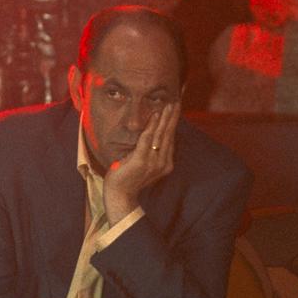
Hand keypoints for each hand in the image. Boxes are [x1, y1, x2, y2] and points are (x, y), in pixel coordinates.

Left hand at [102, 101, 179, 224]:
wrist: (120, 195)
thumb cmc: (128, 178)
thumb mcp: (142, 163)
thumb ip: (149, 152)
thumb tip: (150, 135)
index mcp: (164, 163)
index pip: (170, 139)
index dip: (173, 123)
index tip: (175, 109)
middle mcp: (162, 162)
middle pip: (169, 135)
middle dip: (173, 117)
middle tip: (177, 102)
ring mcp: (153, 162)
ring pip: (161, 135)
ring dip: (166, 118)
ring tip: (169, 105)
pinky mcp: (141, 160)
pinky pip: (147, 139)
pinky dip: (152, 125)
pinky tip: (156, 114)